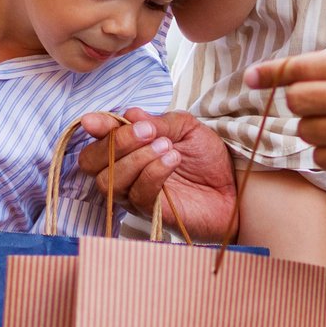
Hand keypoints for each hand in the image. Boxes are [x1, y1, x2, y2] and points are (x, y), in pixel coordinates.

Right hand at [75, 108, 237, 241]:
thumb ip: (157, 122)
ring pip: (110, 181)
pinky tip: (172, 160)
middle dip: (116, 143)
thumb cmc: (207, 157)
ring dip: (137, 158)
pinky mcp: (150, 212)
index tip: (95, 122)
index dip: (96, 128)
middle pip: (91, 163)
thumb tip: (129, 114)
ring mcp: (133, 195)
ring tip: (167, 146)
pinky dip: (153, 172)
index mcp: (129, 148)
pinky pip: (137, 193)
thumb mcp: (185, 127)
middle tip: (148, 132)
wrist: (233, 186)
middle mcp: (124, 173)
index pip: (99, 139)